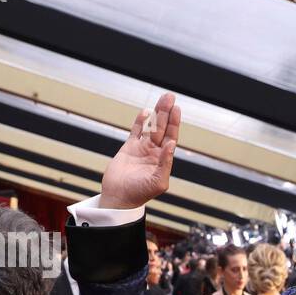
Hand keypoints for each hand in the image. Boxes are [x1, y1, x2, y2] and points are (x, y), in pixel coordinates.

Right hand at [99, 93, 181, 210]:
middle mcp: (154, 152)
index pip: (171, 137)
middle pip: (162, 128)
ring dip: (156, 113)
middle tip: (170, 97)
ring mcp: (141, 149)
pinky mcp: (128, 148)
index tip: (176, 109)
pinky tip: (146, 111)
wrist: (119, 198)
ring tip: (162, 99)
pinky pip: (136, 131)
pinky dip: (140, 121)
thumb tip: (171, 145)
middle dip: (166, 113)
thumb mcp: (158, 182)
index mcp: (163, 159)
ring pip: (150, 127)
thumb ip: (166, 163)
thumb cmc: (140, 194)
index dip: (174, 123)